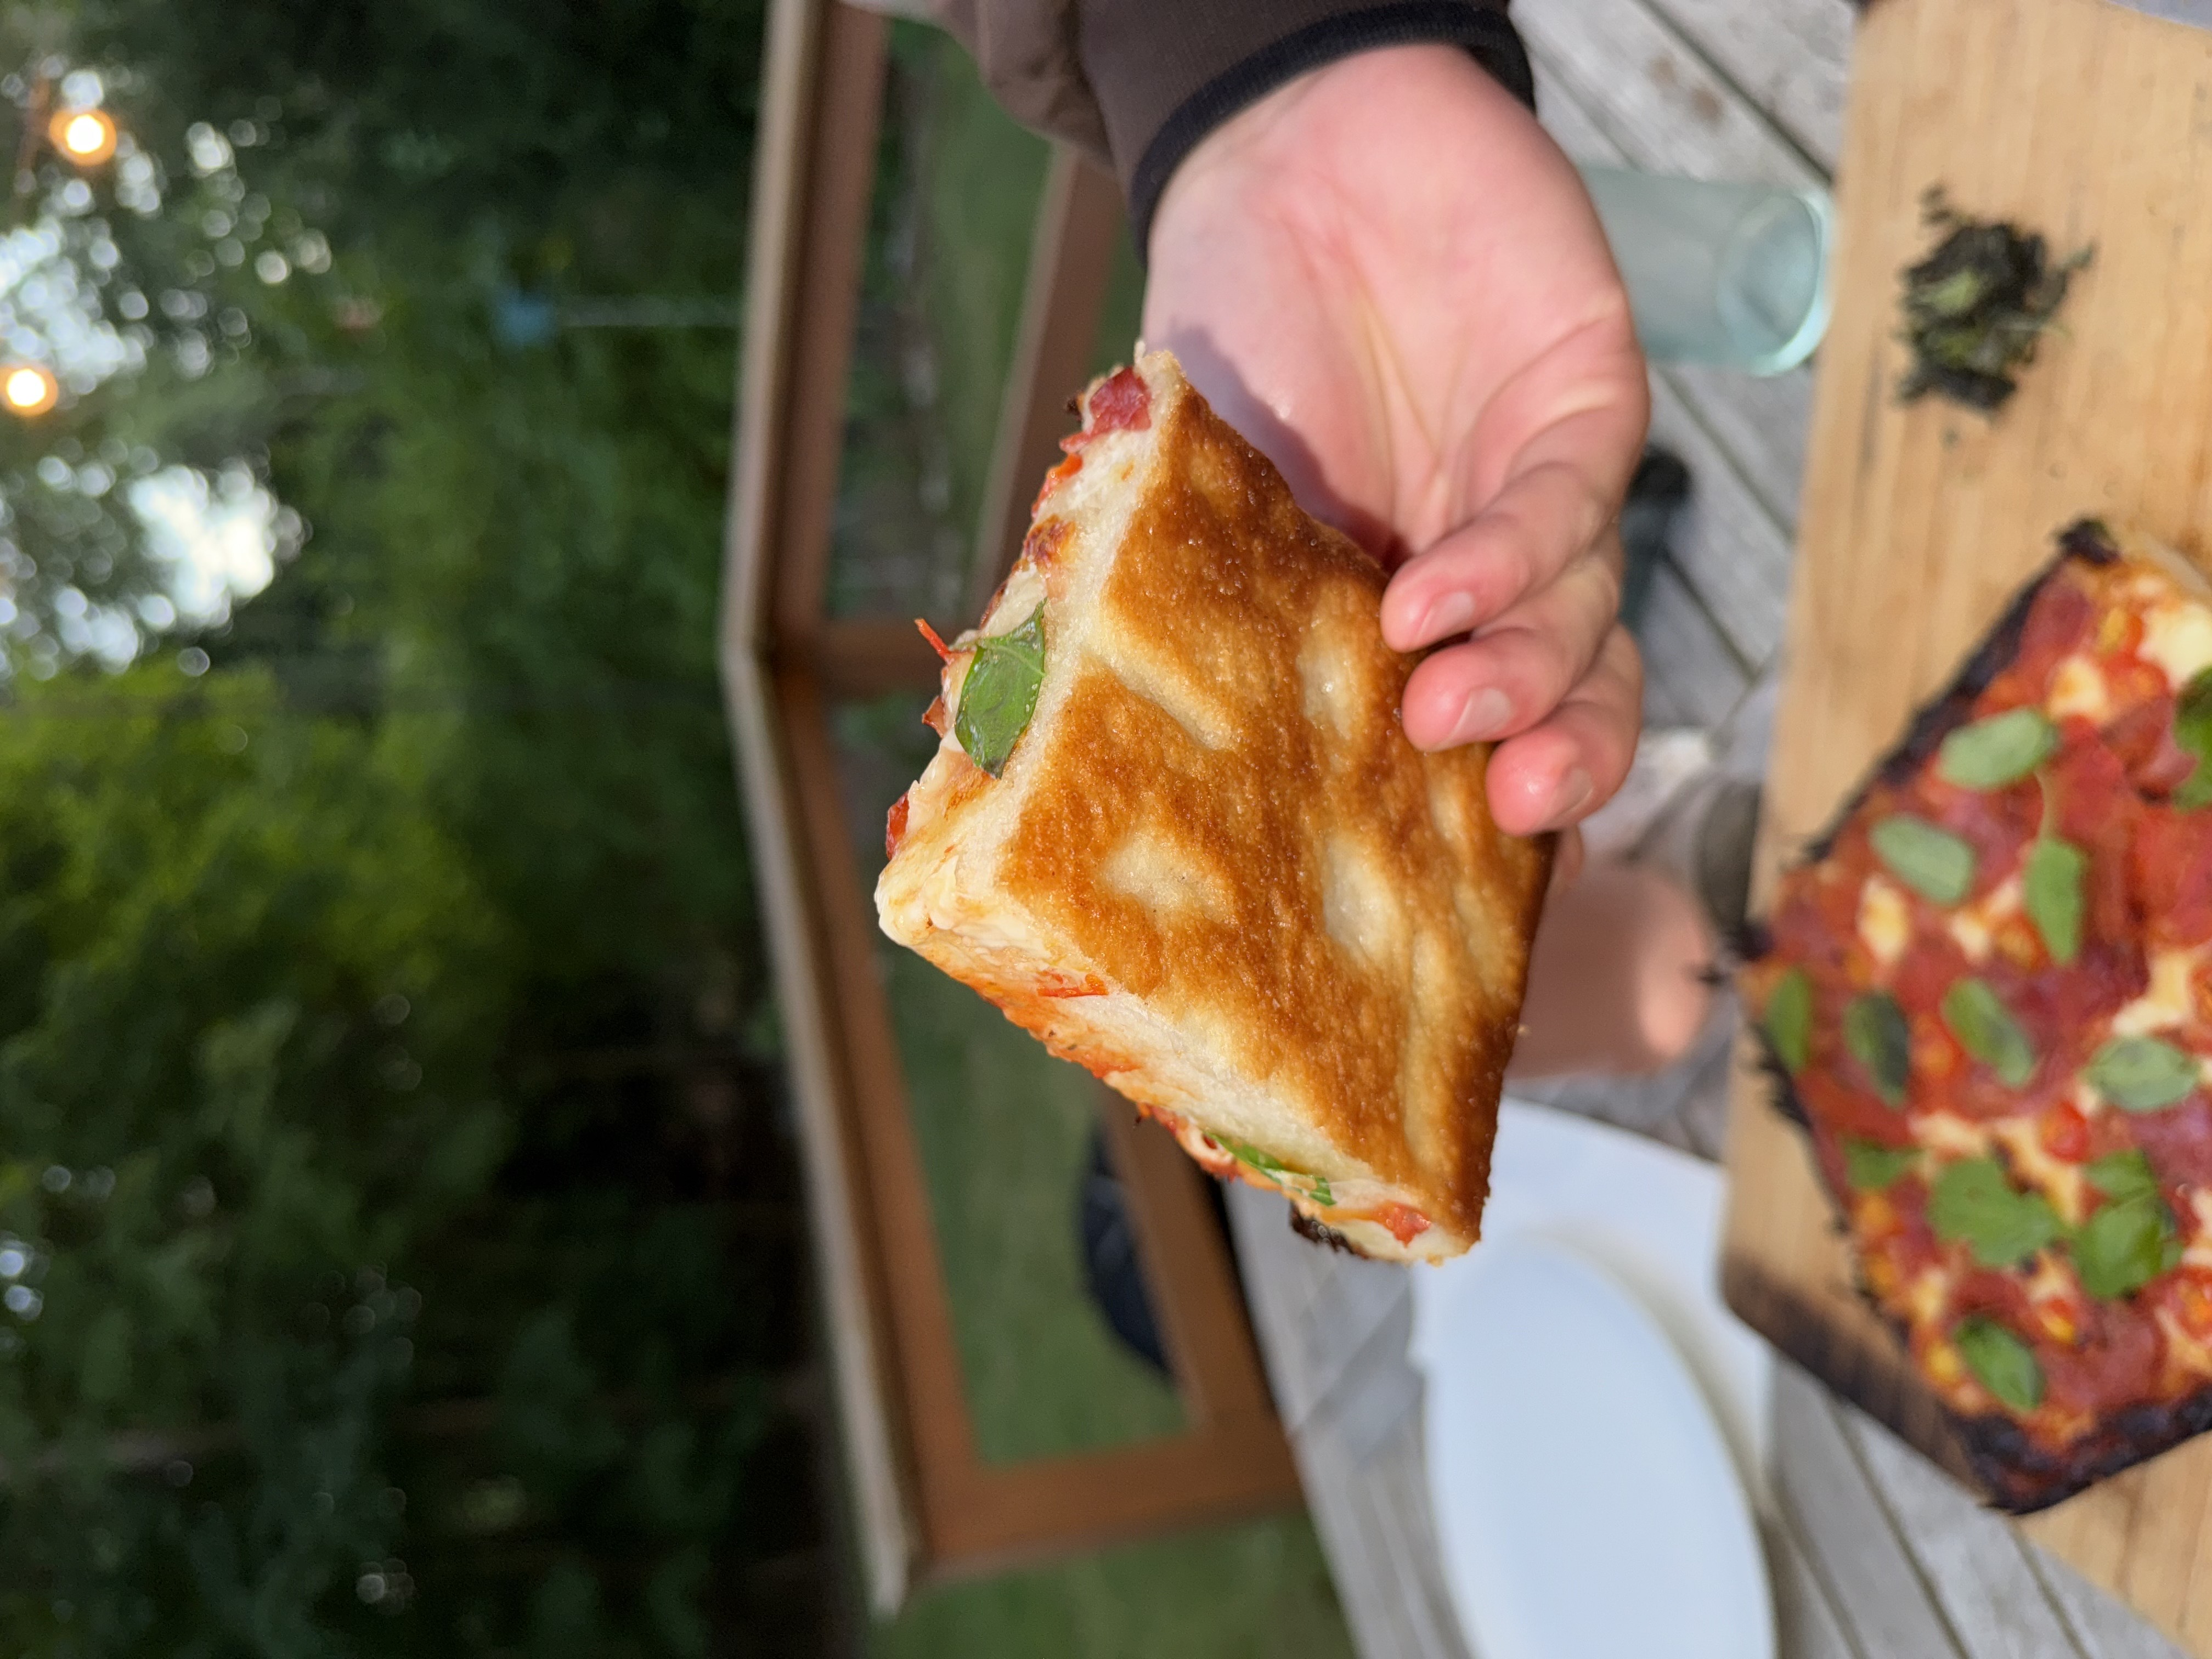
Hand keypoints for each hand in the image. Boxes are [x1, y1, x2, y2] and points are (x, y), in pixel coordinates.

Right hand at [1142, 45, 1647, 835]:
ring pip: (1591, 625)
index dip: (1479, 827)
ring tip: (1436, 704)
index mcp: (1403, 616)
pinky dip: (1508, 563)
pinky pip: (1571, 510)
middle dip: (1550, 767)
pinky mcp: (1586, 405)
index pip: (1476, 745)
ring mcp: (1545, 496)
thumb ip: (1176, 594)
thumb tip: (1066, 726)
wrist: (1285, 145)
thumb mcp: (1188, 485)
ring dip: (1526, 678)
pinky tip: (1432, 592)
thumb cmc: (1233, 321)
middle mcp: (1492, 576)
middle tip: (1501, 811)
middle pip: (1570, 706)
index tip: (1444, 904)